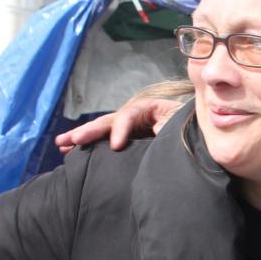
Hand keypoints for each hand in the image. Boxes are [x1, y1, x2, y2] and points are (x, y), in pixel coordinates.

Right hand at [54, 97, 182, 152]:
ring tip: (62, 144)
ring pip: (102, 130)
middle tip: (72, 140)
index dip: (121, 129)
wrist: (199, 137)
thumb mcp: (182, 125)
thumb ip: (169, 125)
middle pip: (109, 120)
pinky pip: (105, 141)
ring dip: (81, 137)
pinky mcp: (128, 140)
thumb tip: (155, 129)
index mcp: (150, 108)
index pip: (129, 115)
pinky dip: (89, 146)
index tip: (116, 146)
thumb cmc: (190, 130)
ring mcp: (130, 127)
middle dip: (90, 131)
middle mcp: (135, 115)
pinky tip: (70, 152)